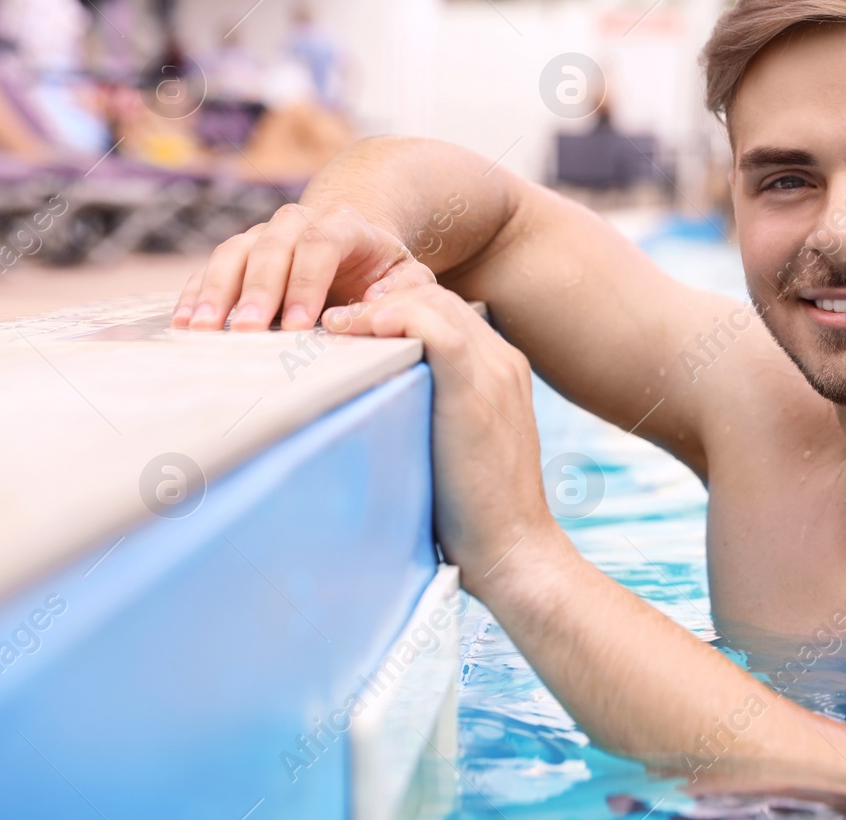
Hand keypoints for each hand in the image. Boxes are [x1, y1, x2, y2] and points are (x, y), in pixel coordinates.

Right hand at [172, 203, 435, 330]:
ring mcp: (263, 234)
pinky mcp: (239, 253)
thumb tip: (369, 314)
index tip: (298, 323)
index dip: (307, 282)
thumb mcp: (407, 278)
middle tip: (245, 331)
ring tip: (203, 329)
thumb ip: (402, 293)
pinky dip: (196, 293)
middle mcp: (298, 221)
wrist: (355, 244)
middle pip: (272, 248)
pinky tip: (184, 322)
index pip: (321, 243)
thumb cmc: (382, 270)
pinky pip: (211, 267)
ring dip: (217, 291)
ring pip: (234, 253)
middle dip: (258, 291)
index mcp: (343, 223)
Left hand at [321, 284, 554, 583]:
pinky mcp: (476, 389)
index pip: (448, 312)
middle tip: (333, 321)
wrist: (513, 547)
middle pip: (439, 298)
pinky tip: (358, 328)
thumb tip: (379, 407)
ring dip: (378, 305)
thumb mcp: (457, 448)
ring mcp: (495, 372)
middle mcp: (503, 362)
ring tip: (333, 325)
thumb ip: (433, 413)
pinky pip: (437, 328)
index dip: (398, 309)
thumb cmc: (476, 512)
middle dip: (383, 299)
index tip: (353, 327)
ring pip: (435, 303)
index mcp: (502, 371)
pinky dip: (396, 317)